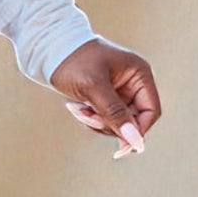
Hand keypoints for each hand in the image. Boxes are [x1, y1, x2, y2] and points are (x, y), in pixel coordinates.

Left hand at [49, 37, 159, 159]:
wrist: (47, 49)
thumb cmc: (73, 60)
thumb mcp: (94, 87)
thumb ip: (115, 114)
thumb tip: (135, 141)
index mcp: (138, 73)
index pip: (150, 111)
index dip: (139, 130)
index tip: (122, 147)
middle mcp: (132, 82)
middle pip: (133, 119)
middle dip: (110, 124)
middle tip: (89, 119)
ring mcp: (118, 90)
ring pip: (117, 121)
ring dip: (97, 122)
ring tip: (78, 110)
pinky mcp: (104, 96)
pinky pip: (104, 117)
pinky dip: (90, 118)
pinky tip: (75, 107)